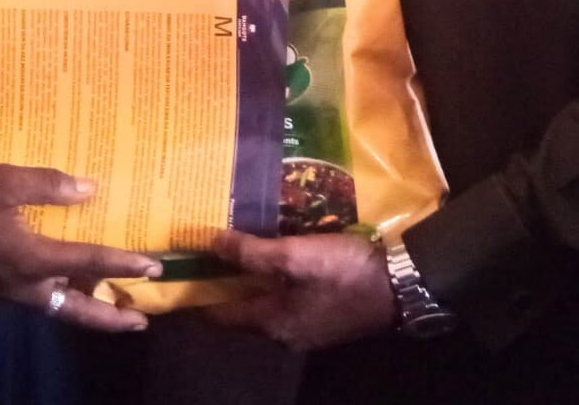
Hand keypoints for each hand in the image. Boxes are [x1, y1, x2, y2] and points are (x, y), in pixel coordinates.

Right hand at [0, 164, 161, 330]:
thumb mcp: (3, 181)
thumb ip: (48, 185)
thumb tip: (89, 189)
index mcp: (30, 258)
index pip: (87, 263)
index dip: (123, 264)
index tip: (153, 267)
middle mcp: (24, 285)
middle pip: (77, 309)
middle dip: (111, 317)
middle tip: (142, 321)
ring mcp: (7, 294)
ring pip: (58, 309)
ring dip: (88, 311)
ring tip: (115, 309)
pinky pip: (38, 301)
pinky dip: (62, 299)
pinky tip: (68, 285)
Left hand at [204, 231, 393, 351]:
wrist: (401, 284)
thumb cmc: (342, 272)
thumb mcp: (294, 256)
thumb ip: (251, 252)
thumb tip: (209, 244)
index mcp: (273, 324)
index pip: (220, 317)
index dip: (197, 297)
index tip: (178, 275)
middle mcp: (286, 332)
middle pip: (242, 310)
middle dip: (223, 283)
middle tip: (204, 251)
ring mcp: (308, 325)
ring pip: (265, 301)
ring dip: (249, 278)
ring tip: (234, 245)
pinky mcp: (325, 312)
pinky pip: (287, 296)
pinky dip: (272, 278)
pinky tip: (274, 253)